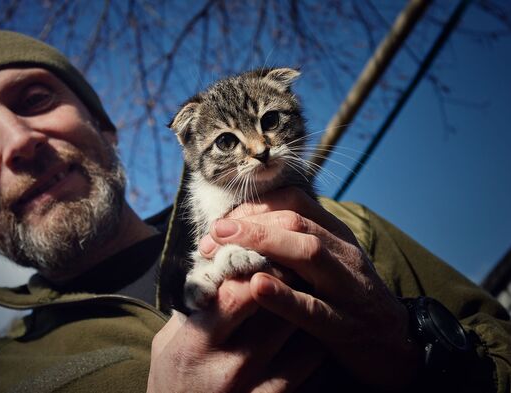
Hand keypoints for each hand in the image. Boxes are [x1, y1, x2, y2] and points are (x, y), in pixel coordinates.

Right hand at [147, 278, 324, 392]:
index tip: (265, 256)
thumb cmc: (171, 382)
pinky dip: (313, 346)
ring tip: (305, 299)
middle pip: (278, 312)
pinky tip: (307, 334)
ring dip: (305, 314)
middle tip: (296, 269)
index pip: (238, 294)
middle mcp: (230, 368)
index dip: (258, 269)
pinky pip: (310, 369)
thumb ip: (191, 307)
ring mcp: (257, 391)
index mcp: (196, 344)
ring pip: (303, 338)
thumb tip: (218, 266)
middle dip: (289, 284)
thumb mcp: (166, 342)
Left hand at [199, 188, 420, 389]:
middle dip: (250, 223)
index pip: (294, 201)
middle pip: (295, 222)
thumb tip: (240, 232)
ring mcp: (347, 287)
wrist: (395, 344)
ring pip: (307, 252)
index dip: (254, 206)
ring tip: (225, 245)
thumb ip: (293, 245)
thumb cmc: (346, 299)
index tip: (222, 222)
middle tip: (213, 233)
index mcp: (335, 234)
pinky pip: (314, 307)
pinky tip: (256, 286)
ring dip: (262, 243)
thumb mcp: (326, 263)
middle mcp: (342, 253)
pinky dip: (284, 296)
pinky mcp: (346, 325)